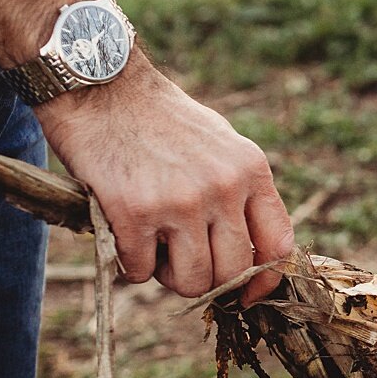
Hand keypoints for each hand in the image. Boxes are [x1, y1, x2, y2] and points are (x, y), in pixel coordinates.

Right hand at [39, 54, 292, 303]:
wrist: (98, 83)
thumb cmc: (158, 117)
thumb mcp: (220, 142)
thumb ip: (242, 191)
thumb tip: (256, 251)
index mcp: (249, 170)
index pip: (278, 246)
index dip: (264, 280)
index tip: (247, 294)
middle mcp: (222, 187)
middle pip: (231, 274)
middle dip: (206, 277)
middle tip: (180, 257)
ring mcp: (180, 201)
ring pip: (192, 282)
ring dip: (169, 276)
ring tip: (153, 247)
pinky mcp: (135, 211)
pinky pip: (142, 272)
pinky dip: (131, 264)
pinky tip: (123, 236)